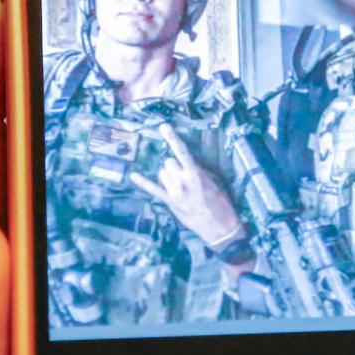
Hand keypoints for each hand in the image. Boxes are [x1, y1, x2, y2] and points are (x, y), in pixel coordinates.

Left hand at [129, 124, 243, 248]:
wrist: (219, 227)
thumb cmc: (221, 203)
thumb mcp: (215, 182)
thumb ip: (200, 170)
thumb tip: (188, 163)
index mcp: (196, 174)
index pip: (182, 152)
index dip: (172, 138)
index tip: (163, 127)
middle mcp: (182, 181)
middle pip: (168, 162)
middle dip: (174, 165)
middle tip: (183, 173)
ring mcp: (174, 192)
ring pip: (161, 173)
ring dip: (168, 175)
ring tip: (178, 183)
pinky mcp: (169, 202)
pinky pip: (153, 189)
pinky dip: (142, 182)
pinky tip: (133, 175)